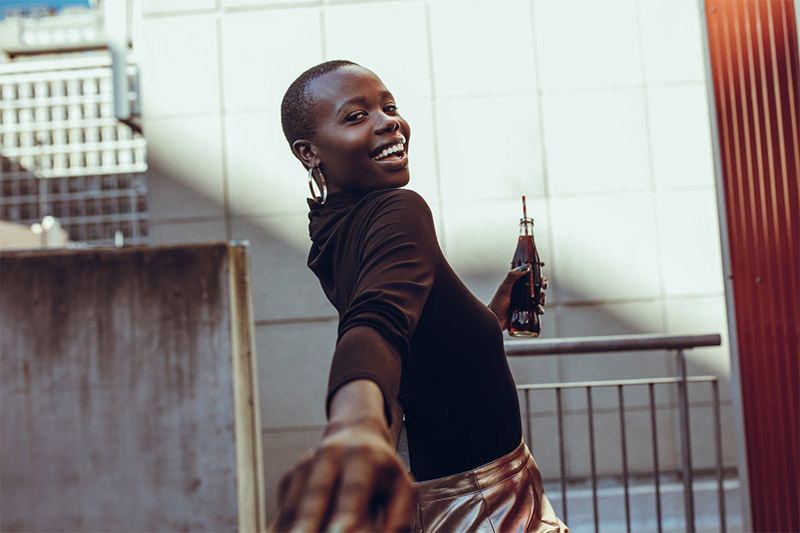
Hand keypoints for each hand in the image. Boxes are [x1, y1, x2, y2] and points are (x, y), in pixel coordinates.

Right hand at [270, 382, 415, 532]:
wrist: (355, 432)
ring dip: (292, 526)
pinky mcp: (289, 477)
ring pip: (295, 502)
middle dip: (308, 522)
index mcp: (362, 457)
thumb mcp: (401, 485)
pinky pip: (284, 508)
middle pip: (317, 492)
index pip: (354, 488)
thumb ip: (399, 516)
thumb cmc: (381, 467)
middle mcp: (330, 455)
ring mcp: (305, 464)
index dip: (346, 513)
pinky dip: (284, 527)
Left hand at [488, 265, 547, 330]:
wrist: (495, 320)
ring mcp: (524, 301)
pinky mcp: (526, 311)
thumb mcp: (504, 288)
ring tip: (540, 300)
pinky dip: (540, 309)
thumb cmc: (497, 304)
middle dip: (543, 283)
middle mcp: (521, 291)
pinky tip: (539, 310)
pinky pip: (537, 309)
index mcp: (516, 283)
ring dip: (542, 297)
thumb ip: (512, 277)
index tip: (541, 265)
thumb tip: (525, 267)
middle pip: (536, 284)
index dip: (535, 269)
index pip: (528, 273)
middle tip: (543, 286)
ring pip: (538, 296)